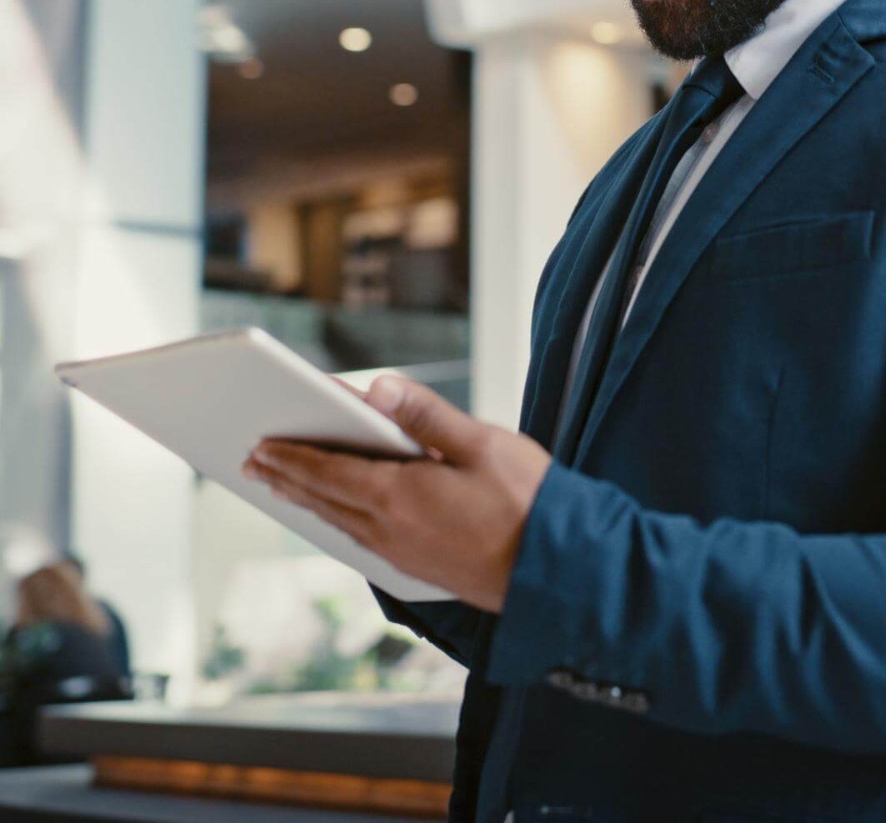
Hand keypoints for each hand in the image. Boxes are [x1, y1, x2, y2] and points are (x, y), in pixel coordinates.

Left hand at [241, 375, 551, 612]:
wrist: (558, 573)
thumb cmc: (529, 501)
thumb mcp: (483, 444)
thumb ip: (428, 415)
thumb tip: (379, 386)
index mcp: (400, 494)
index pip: (329, 470)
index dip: (292, 455)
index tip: (260, 444)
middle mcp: (389, 530)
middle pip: (324, 499)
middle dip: (286, 477)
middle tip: (253, 463)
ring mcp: (402, 554)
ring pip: (339, 522)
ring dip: (307, 501)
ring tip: (282, 487)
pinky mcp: (418, 569)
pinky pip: (360, 541)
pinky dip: (336, 522)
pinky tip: (338, 519)